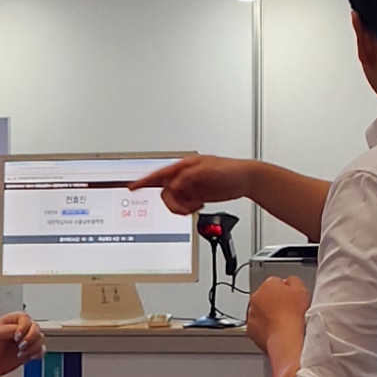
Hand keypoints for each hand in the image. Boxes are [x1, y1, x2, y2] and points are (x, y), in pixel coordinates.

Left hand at [0, 311, 44, 376]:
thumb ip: (11, 329)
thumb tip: (24, 331)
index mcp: (12, 321)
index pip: (25, 318)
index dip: (24, 328)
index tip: (16, 337)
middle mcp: (21, 329)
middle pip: (36, 328)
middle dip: (30, 338)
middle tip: (20, 346)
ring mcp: (26, 340)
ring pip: (40, 339)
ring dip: (33, 347)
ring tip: (21, 353)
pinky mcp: (29, 351)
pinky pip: (41, 350)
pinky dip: (38, 354)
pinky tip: (30, 357)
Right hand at [137, 155, 253, 218]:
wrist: (245, 180)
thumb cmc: (229, 170)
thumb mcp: (207, 171)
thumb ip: (187, 178)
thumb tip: (173, 186)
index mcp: (183, 166)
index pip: (158, 174)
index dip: (143, 181)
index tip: (132, 187)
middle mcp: (184, 177)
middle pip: (164, 193)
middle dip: (174, 202)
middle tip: (188, 206)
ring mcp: (189, 187)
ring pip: (172, 201)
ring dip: (181, 207)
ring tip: (195, 205)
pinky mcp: (195, 196)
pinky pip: (182, 206)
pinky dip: (188, 209)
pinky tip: (199, 205)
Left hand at [244, 273, 309, 339]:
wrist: (286, 338)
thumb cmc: (293, 316)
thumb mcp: (302, 290)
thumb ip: (293, 281)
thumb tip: (289, 282)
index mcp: (267, 285)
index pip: (276, 282)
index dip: (286, 291)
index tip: (292, 298)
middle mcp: (256, 298)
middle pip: (266, 297)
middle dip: (275, 302)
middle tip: (289, 311)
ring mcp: (252, 314)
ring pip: (261, 311)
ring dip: (269, 315)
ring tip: (284, 322)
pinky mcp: (251, 330)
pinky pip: (258, 326)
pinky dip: (265, 328)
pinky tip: (277, 331)